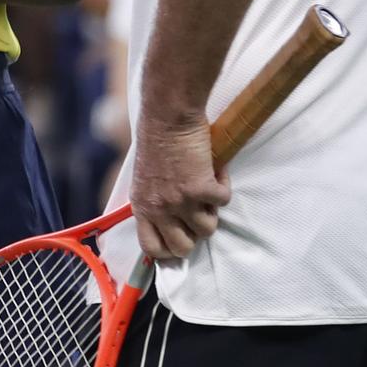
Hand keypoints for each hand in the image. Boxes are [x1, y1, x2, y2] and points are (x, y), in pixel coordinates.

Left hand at [130, 115, 231, 261]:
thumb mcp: (145, 177)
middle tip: (199, 212)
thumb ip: (153, 199)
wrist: (169, 115)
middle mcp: (159, 208)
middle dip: (195, 234)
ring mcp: (180, 200)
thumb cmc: (156, 139)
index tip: (180, 238)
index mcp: (141, 206)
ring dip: (212, 210)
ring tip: (208, 188)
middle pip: (182, 248)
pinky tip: (216, 171)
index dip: (168, 250)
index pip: (151, 248)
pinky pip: (224, 200)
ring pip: (208, 229)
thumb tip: (171, 218)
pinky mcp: (202, 188)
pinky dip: (224, 185)